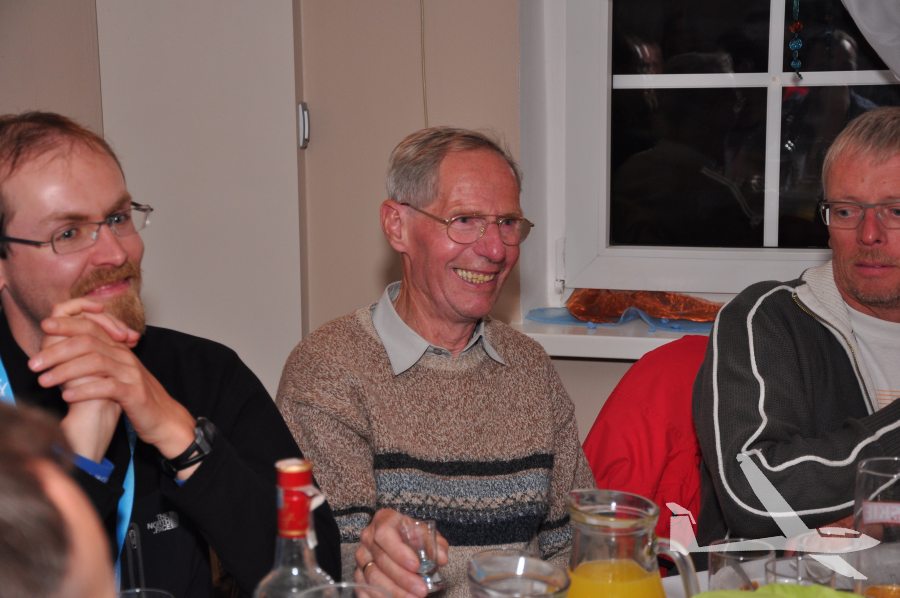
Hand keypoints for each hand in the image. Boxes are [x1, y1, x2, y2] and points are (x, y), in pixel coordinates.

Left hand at [29, 300, 197, 477]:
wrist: (165, 418)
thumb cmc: (135, 397)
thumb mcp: (117, 373)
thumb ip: (98, 359)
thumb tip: (65, 352)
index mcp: (120, 349)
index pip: (92, 326)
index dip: (67, 323)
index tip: (44, 326)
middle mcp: (125, 357)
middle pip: (88, 342)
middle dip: (57, 350)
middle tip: (34, 363)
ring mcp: (131, 374)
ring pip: (95, 362)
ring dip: (65, 371)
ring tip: (43, 381)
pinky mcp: (134, 394)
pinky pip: (107, 387)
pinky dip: (84, 390)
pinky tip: (67, 396)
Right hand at [354, 509, 448, 597]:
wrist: (397, 539)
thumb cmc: (411, 535)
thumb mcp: (425, 533)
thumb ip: (434, 544)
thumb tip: (441, 558)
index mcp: (383, 520)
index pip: (385, 534)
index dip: (399, 552)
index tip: (416, 566)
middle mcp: (368, 537)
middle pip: (381, 560)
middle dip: (403, 578)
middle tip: (421, 590)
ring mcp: (362, 557)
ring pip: (373, 577)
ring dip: (394, 591)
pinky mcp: (358, 574)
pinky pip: (365, 589)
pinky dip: (380, 597)